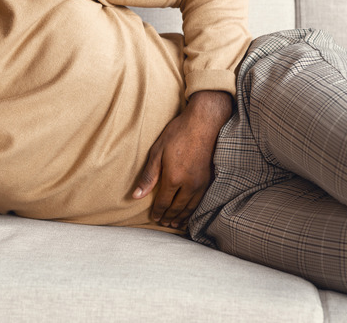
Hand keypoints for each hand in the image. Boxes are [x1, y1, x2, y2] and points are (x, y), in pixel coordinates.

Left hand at [133, 91, 231, 228]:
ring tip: (176, 224)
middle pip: (177, 208)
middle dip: (169, 217)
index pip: (163, 202)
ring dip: (182, 217)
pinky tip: (190, 212)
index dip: (157, 212)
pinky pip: (200, 201)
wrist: (205, 123)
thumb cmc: (178, 133)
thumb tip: (136, 195)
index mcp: (173, 178)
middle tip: (163, 224)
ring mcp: (201, 183)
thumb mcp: (157, 151)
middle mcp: (189, 184)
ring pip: (190, 207)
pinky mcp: (210, 179)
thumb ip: (149, 176)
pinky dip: (194, 210)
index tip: (153, 218)